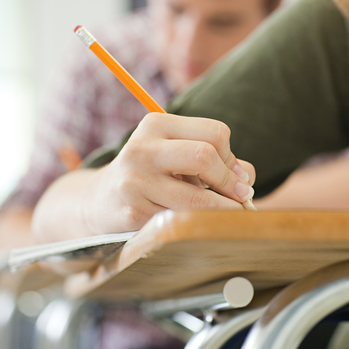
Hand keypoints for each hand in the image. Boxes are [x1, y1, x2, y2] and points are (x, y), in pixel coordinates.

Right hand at [81, 113, 255, 233]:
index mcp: (156, 124)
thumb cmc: (154, 175)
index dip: (232, 158)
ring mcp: (135, 181)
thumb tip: (246, 180)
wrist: (102, 201)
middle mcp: (142, 148)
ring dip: (221, 210)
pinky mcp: (133, 212)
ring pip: (197, 197)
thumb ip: (218, 160)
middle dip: (230, 182)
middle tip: (241, 198)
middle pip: (205, 156)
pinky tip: (192, 221)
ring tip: (226, 214)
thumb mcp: (178, 155)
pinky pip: (182, 219)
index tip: (235, 177)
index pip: (215, 133)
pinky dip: (196, 224)